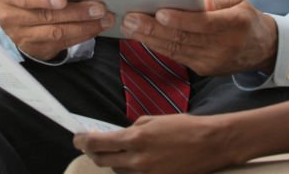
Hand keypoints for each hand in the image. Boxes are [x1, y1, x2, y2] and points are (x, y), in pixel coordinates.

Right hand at [0, 0, 114, 60]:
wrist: (16, 14)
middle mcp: (12, 19)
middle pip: (47, 17)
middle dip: (76, 13)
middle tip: (98, 8)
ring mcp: (23, 38)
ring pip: (57, 34)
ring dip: (84, 27)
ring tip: (103, 19)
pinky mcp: (36, 50)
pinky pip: (62, 44)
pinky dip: (82, 35)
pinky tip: (95, 28)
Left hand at [73, 113, 241, 173]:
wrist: (211, 144)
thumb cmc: (185, 127)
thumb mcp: (154, 120)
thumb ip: (132, 129)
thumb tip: (117, 136)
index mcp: (136, 138)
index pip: (98, 143)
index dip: (82, 141)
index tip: (77, 137)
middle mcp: (138, 160)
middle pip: (102, 160)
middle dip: (92, 151)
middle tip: (88, 144)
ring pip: (117, 170)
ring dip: (112, 160)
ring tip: (116, 150)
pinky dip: (129, 169)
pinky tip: (133, 160)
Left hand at [120, 0, 276, 75]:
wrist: (264, 50)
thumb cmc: (246, 20)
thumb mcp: (237, 2)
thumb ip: (214, 1)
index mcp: (235, 25)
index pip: (204, 24)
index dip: (181, 20)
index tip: (159, 13)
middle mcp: (224, 46)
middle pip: (184, 38)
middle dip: (153, 29)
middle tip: (131, 18)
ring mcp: (213, 61)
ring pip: (176, 50)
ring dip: (149, 39)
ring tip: (130, 27)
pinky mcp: (204, 69)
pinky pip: (178, 56)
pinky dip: (159, 46)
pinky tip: (143, 37)